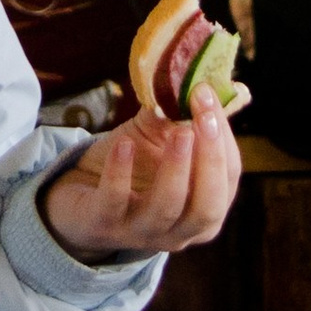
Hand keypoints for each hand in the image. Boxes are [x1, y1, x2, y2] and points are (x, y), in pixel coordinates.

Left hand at [39, 94, 241, 258]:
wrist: (82, 192)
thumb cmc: (134, 165)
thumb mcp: (162, 137)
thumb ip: (186, 115)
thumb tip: (212, 78)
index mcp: (204, 209)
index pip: (228, 179)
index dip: (223, 138)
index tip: (208, 93)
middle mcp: (179, 230)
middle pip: (207, 206)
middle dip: (210, 160)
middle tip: (204, 116)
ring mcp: (141, 232)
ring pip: (167, 209)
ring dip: (176, 169)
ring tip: (179, 131)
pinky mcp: (103, 224)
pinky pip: (114, 202)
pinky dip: (120, 172)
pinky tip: (124, 144)